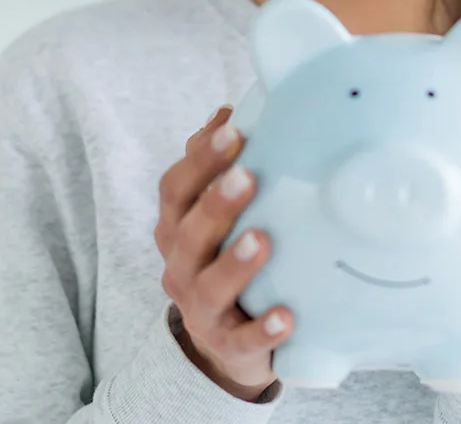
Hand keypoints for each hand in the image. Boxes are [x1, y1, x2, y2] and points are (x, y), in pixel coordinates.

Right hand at [153, 105, 293, 400]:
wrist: (225, 343)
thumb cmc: (223, 259)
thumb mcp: (214, 216)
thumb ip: (214, 167)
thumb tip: (225, 112)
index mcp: (176, 228)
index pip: (174, 189)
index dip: (200, 160)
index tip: (233, 129)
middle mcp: (180, 267)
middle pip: (187, 234)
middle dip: (216, 204)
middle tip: (247, 175)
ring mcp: (201, 310)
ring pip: (209, 287)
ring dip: (234, 263)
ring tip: (261, 239)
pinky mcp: (228, 347)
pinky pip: (242, 341)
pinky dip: (262, 330)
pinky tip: (286, 316)